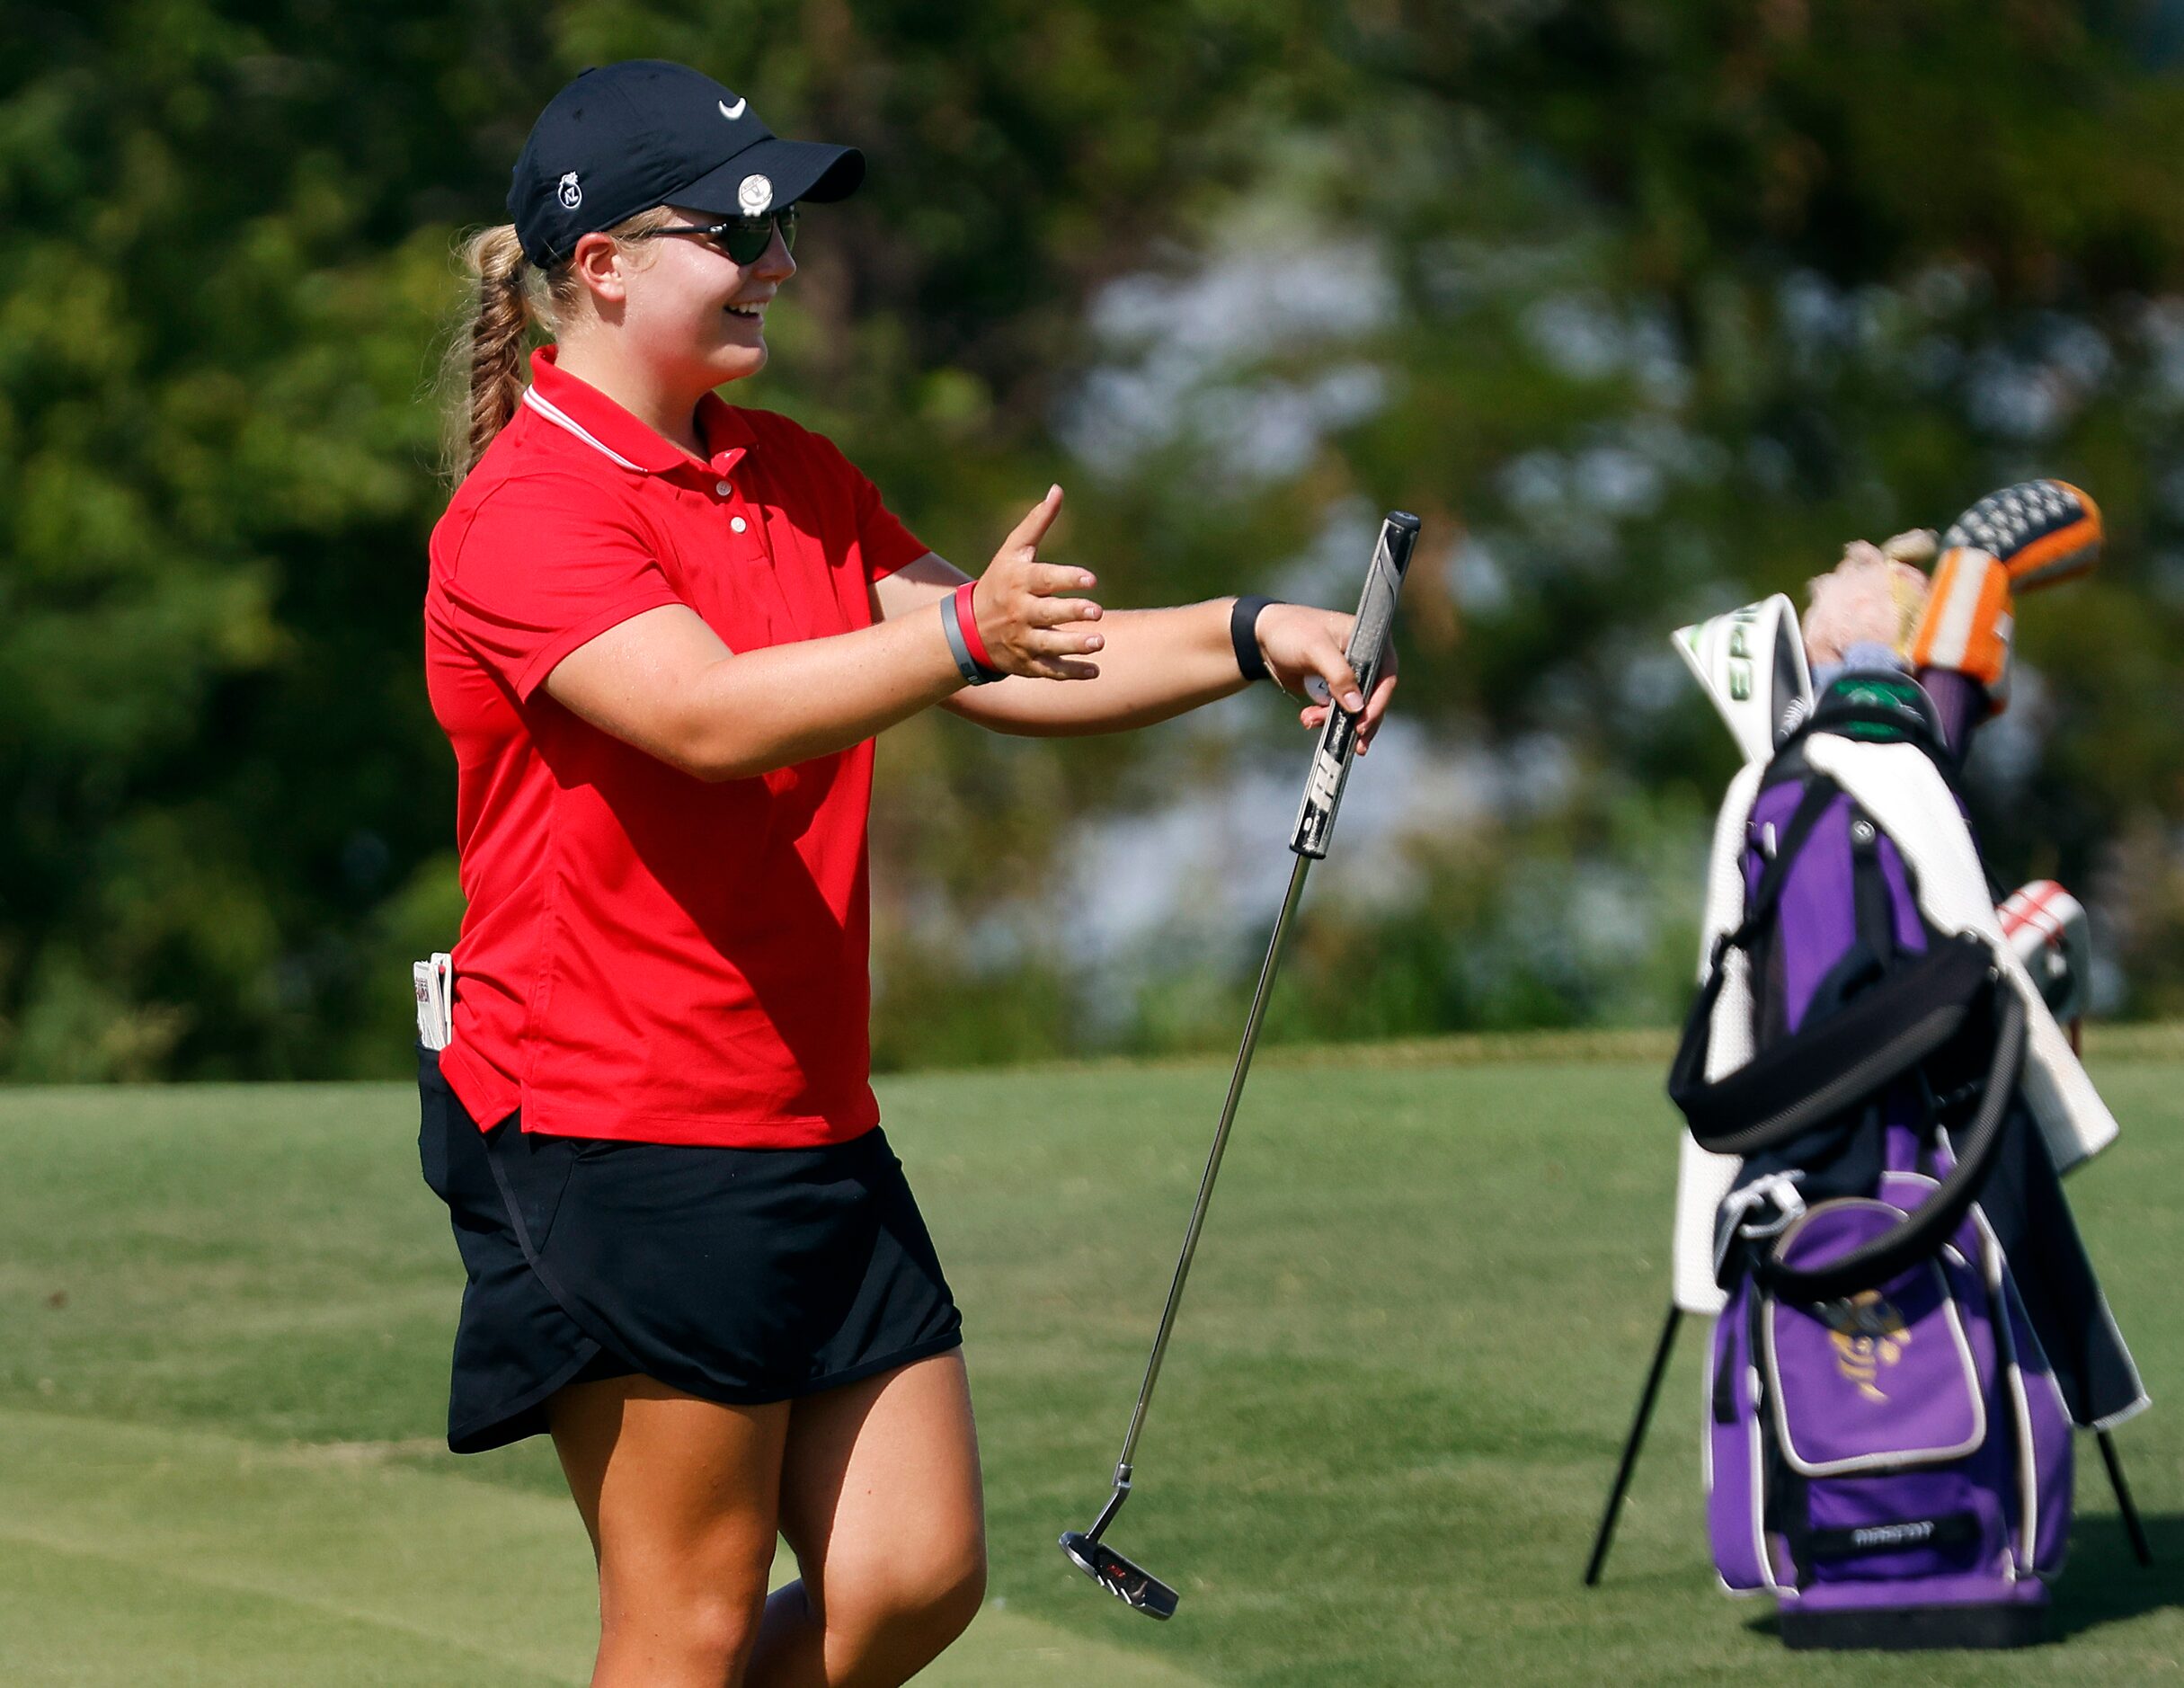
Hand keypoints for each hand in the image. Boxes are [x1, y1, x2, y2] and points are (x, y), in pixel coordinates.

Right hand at [972, 485, 1104, 678]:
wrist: (968, 629)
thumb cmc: (999, 582)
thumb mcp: (1013, 551)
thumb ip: (1037, 523)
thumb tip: (1058, 490)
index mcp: (1019, 582)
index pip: (1044, 579)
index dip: (1067, 578)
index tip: (1091, 579)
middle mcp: (1020, 612)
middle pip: (1047, 614)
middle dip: (1071, 613)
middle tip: (1097, 612)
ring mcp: (1023, 640)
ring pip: (1049, 645)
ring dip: (1074, 646)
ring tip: (1099, 642)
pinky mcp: (1027, 663)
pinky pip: (1050, 671)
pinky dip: (1071, 674)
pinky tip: (1094, 671)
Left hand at [1255, 603, 1399, 752]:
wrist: (1265, 638)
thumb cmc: (1291, 632)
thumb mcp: (1315, 649)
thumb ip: (1338, 675)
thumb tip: (1357, 707)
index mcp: (1370, 639)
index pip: (1385, 675)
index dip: (1378, 702)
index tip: (1363, 723)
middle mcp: (1366, 658)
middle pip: (1375, 697)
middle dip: (1360, 721)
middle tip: (1353, 742)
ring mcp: (1352, 675)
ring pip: (1357, 708)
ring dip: (1339, 722)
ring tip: (1311, 720)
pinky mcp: (1336, 688)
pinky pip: (1340, 711)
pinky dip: (1326, 718)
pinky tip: (1308, 718)